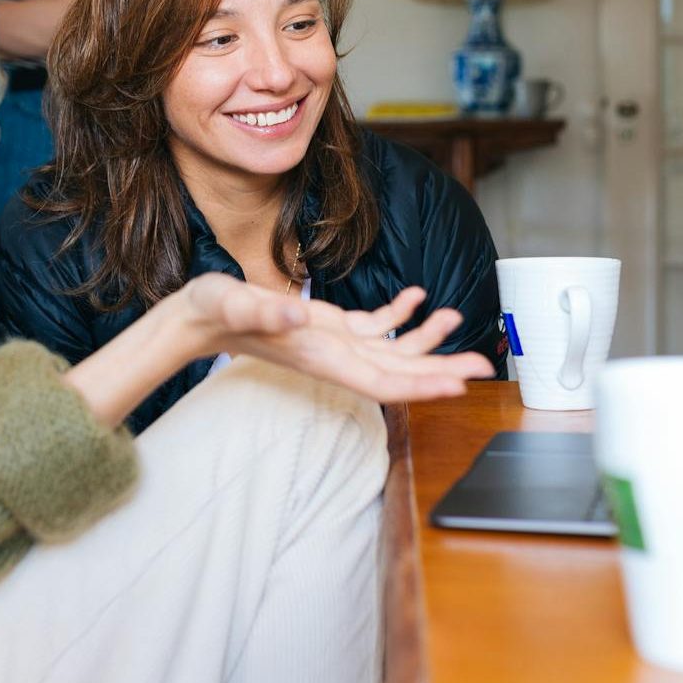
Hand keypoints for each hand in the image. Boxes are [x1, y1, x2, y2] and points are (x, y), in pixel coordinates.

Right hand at [177, 275, 494, 403]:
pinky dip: (399, 312)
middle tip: (486, 364)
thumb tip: (295, 315)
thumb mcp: (232, 304)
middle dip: (442, 369)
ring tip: (458, 318)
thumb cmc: (211, 312)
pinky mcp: (327, 326)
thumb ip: (263, 312)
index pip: (381, 381)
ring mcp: (332, 343)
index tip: (459, 386)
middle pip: (398, 371)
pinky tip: (416, 297)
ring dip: (427, 338)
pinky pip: (373, 326)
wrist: (195, 318)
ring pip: (392, 349)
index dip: (422, 385)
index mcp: (319, 356)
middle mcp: (332, 356)